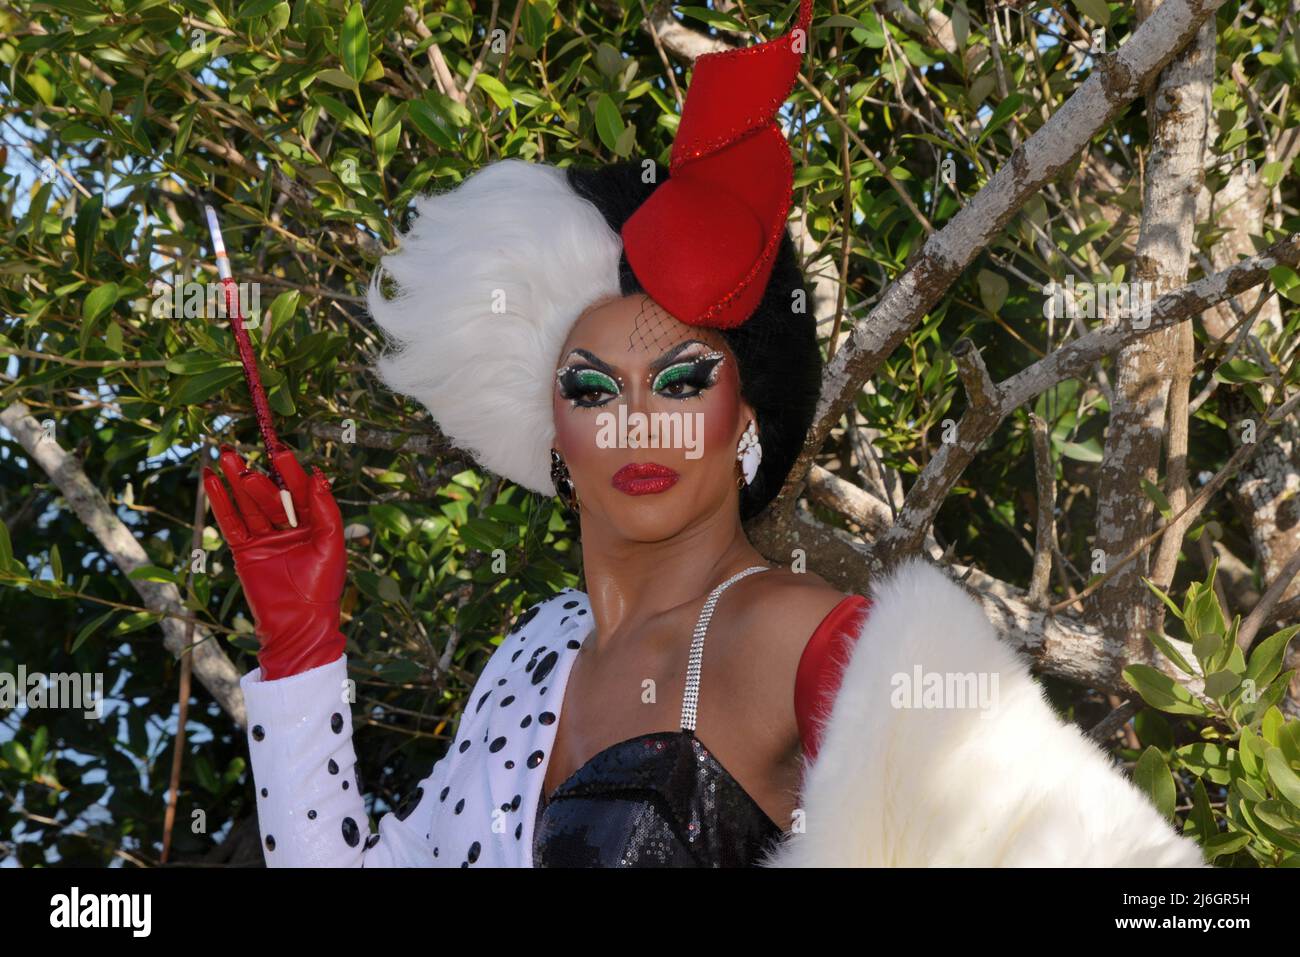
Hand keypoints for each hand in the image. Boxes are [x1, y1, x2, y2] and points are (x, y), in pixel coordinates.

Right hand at [203, 444, 346, 679]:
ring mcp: (265, 539)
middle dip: (256, 475)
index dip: (289, 472)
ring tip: (223, 456)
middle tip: (239, 454)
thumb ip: (325, 510)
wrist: (298, 625)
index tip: (279, 451)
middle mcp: (289, 529)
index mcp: (313, 525)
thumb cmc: (321, 588)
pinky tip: (211, 481)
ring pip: (248, 505)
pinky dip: (221, 502)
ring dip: (235, 481)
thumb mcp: (330, 545)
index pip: (299, 492)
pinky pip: (231, 522)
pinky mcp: (245, 551)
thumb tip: (319, 475)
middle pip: (270, 496)